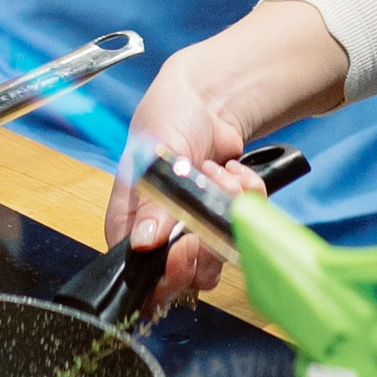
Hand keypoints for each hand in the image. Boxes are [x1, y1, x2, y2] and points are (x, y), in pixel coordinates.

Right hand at [107, 48, 274, 301]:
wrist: (208, 99)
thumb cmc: (167, 119)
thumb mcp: (154, 155)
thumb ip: (150, 202)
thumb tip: (144, 242)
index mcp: (131, 225)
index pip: (143, 277)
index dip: (167, 274)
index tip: (187, 246)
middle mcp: (161, 237)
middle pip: (185, 278)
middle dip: (205, 241)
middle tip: (207, 205)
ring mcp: (194, 231)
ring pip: (218, 258)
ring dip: (224, 210)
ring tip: (216, 172)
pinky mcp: (223, 221)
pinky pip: (244, 228)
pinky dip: (245, 197)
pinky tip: (232, 170)